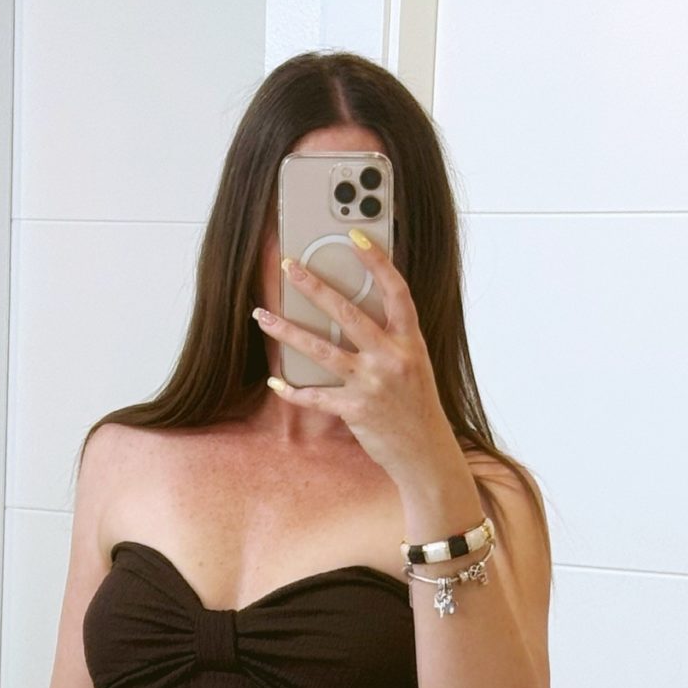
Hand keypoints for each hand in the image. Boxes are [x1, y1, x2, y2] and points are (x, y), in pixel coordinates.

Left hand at [251, 230, 453, 482]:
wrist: (424, 452)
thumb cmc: (416, 405)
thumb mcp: (413, 363)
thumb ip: (389, 338)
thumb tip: (350, 311)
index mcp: (409, 341)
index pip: (396, 290)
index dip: (377, 261)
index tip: (355, 235)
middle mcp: (391, 358)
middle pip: (347, 313)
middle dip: (313, 287)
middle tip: (288, 266)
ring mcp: (372, 384)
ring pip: (321, 350)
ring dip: (287, 332)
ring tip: (263, 315)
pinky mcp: (355, 410)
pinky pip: (316, 397)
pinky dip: (293, 390)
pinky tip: (275, 380)